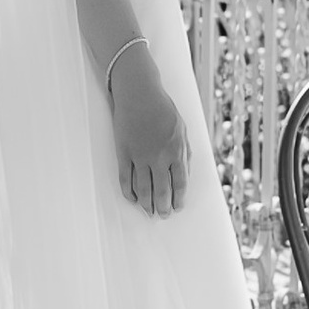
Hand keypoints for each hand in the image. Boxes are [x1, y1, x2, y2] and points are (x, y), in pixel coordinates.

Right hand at [109, 47, 188, 216]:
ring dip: (146, 204)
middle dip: (163, 207)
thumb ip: (184, 151)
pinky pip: (125, 179)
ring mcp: (140, 156)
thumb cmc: (163, 109)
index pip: (180, 183)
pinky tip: (133, 199)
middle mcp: (159, 157)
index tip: (177, 208)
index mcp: (176, 151)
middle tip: (162, 215)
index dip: (179, 199)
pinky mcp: (123, 153)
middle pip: (162, 190)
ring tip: (148, 212)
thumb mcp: (182, 128)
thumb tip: (185, 172)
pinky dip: (129, 192)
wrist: (139, 93)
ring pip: (143, 188)